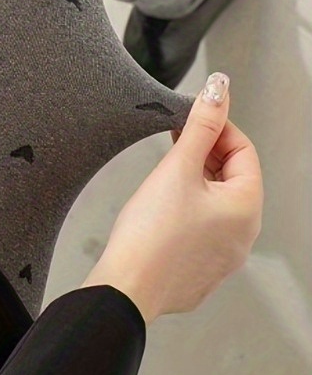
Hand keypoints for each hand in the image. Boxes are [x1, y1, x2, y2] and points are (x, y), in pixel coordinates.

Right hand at [81, 72, 263, 324]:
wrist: (127, 285)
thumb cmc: (151, 234)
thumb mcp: (177, 168)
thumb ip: (200, 125)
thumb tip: (220, 89)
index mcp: (246, 208)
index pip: (244, 150)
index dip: (218, 127)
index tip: (192, 116)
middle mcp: (243, 234)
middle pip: (232, 176)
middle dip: (205, 151)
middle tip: (175, 139)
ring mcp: (224, 254)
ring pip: (216, 201)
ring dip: (195, 178)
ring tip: (164, 171)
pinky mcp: (201, 267)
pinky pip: (202, 225)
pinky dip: (186, 205)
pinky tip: (160, 204)